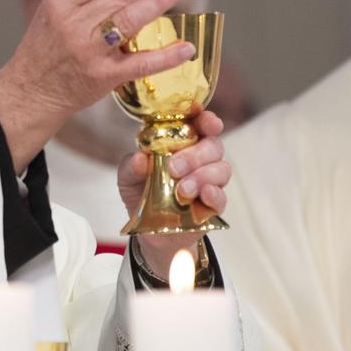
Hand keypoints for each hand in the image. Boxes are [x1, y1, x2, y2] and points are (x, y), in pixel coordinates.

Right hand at [0, 0, 191, 170]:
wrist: (31, 93)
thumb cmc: (45, 51)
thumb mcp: (52, 15)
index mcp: (58, 4)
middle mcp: (72, 25)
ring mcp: (89, 51)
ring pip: (132, 19)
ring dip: (160, 2)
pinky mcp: (103, 77)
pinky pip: (141, 63)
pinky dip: (167, 55)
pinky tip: (185, 48)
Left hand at [122, 108, 228, 268]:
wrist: (148, 231)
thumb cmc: (142, 194)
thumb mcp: (128, 178)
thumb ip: (131, 166)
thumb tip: (140, 158)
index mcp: (183, 144)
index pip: (201, 124)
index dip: (207, 119)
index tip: (205, 122)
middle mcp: (201, 160)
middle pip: (213, 145)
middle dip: (195, 154)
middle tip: (174, 167)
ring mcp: (210, 182)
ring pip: (221, 169)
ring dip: (202, 176)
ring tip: (181, 189)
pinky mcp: (213, 206)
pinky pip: (222, 197)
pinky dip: (215, 194)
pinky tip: (204, 194)